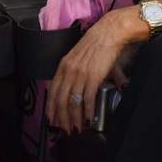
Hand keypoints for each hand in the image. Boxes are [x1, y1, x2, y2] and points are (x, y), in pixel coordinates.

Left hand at [46, 12, 132, 133]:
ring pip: (73, 102)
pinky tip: (88, 119)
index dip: (51, 108)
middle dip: (62, 118)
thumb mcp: (79, 57)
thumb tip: (76, 89)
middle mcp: (69, 71)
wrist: (110, 32)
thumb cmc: (97, 43)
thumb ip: (75, 73)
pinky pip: (87, 99)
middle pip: (61, 100)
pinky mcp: (94, 77)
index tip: (52, 119)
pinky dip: (87, 112)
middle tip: (65, 129)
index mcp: (64, 65)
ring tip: (77, 128)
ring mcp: (81, 74)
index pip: (53, 91)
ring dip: (74, 118)